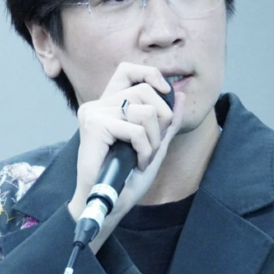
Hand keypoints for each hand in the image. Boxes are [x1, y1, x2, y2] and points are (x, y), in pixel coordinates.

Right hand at [66, 63, 184, 251]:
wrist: (108, 203)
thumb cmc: (126, 177)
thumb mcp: (154, 145)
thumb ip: (166, 122)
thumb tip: (179, 94)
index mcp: (108, 105)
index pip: (127, 70)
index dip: (150, 74)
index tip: (166, 92)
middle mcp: (98, 104)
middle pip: (144, 90)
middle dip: (161, 119)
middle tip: (153, 145)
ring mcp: (93, 113)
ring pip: (144, 112)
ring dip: (153, 140)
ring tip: (144, 157)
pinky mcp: (94, 126)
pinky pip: (137, 130)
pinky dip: (145, 151)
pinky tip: (137, 164)